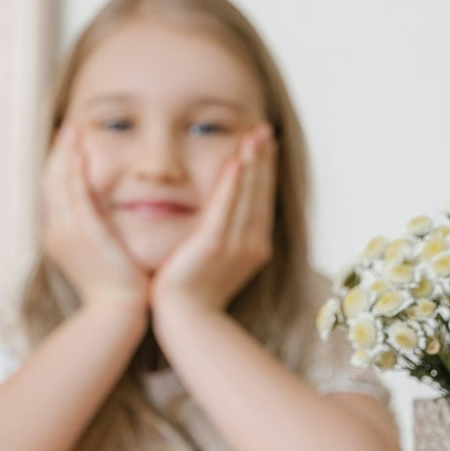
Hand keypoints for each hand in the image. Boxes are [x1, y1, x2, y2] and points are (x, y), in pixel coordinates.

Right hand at [42, 123, 149, 310]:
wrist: (116, 312)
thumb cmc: (117, 289)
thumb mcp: (103, 255)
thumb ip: (101, 233)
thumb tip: (109, 220)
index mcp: (60, 236)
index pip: (56, 191)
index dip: (60, 164)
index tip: (69, 143)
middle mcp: (58, 231)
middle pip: (52, 181)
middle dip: (60, 152)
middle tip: (69, 126)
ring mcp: (68, 233)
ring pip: (60, 183)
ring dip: (67, 153)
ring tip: (74, 129)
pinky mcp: (84, 234)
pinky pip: (76, 195)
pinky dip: (76, 172)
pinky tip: (82, 152)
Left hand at [151, 123, 276, 315]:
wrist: (185, 321)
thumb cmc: (192, 295)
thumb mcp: (212, 261)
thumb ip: (218, 237)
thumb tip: (217, 221)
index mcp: (254, 247)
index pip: (261, 200)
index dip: (264, 171)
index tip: (264, 146)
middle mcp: (251, 244)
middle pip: (260, 192)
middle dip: (263, 159)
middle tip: (265, 129)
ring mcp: (236, 245)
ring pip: (248, 195)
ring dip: (253, 162)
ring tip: (255, 135)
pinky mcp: (214, 245)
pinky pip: (227, 207)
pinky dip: (234, 183)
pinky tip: (237, 160)